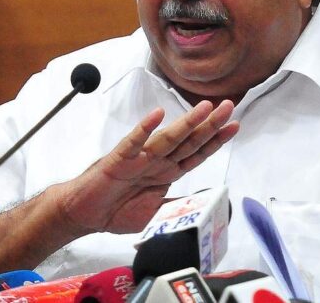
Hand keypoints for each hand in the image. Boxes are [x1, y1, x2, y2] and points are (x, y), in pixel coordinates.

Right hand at [58, 100, 238, 233]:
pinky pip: (133, 142)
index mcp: (167, 171)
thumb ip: (182, 204)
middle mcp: (157, 160)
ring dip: (186, 122)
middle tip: (228, 106)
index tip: (235, 126)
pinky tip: (156, 115)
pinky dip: (145, 129)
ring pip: (168, 138)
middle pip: (188, 140)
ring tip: (204, 108)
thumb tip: (210, 201)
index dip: (216, 140)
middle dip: (209, 124)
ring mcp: (140, 158)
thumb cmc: (118, 209)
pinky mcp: (119, 160)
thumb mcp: (158, 213)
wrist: (85, 213)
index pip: (197, 152)